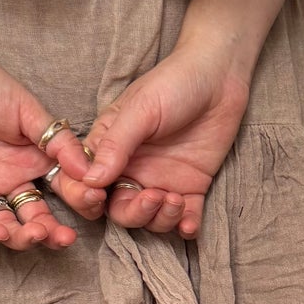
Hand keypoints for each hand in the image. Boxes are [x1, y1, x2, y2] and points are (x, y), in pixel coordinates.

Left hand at [0, 42, 103, 250]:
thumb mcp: (27, 109)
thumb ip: (58, 141)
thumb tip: (90, 171)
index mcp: (33, 158)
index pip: (62, 190)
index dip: (79, 201)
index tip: (91, 203)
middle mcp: (10, 176)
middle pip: (35, 216)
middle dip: (51, 232)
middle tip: (63, 237)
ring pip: (5, 225)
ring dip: (21, 237)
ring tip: (32, 233)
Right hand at [78, 39, 250, 239]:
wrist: (219, 77)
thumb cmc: (173, 83)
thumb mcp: (140, 110)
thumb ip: (116, 145)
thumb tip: (91, 180)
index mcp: (109, 149)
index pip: (84, 182)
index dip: (84, 197)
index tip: (96, 197)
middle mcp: (131, 169)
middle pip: (117, 209)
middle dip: (132, 213)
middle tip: (152, 197)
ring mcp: (161, 180)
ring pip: (149, 219)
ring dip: (159, 219)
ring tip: (175, 198)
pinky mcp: (191, 187)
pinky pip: (184, 218)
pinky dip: (185, 227)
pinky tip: (189, 224)